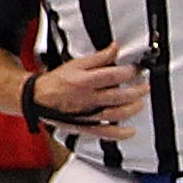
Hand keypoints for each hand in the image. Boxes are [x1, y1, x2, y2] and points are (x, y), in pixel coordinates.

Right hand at [28, 40, 147, 141]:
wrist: (37, 98)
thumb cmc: (56, 82)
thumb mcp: (76, 64)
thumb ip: (98, 57)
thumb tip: (115, 48)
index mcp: (85, 81)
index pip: (113, 76)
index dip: (129, 72)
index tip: (137, 69)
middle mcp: (87, 98)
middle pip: (118, 96)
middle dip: (136, 91)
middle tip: (144, 86)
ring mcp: (87, 114)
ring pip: (114, 113)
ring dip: (131, 109)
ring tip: (140, 103)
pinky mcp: (85, 125)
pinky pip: (103, 132)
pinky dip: (118, 134)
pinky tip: (130, 132)